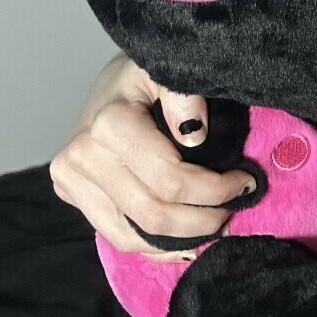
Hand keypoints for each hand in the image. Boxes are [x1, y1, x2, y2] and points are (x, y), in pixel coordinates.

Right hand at [49, 54, 254, 261]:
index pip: (170, 180)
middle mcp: (81, 157)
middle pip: (153, 214)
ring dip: (182, 240)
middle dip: (203, 220)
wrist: (108, 86)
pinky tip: (185, 241)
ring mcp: (71, 181)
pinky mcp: (70, 195)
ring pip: (133, 235)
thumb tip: (194, 133)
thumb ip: (182, 94)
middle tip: (233, 210)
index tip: (245, 182)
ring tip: (213, 226)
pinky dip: (156, 246)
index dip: (215, 189)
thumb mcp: (166, 70)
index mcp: (109, 125)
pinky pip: (118, 237)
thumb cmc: (143, 78)